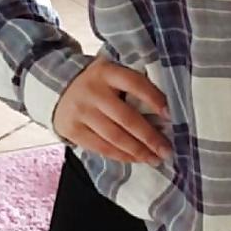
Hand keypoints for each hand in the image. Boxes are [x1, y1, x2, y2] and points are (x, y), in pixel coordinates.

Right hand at [54, 58, 173, 165]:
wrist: (60, 88)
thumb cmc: (99, 83)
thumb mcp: (113, 73)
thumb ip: (134, 85)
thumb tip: (165, 112)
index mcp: (107, 72)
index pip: (135, 84)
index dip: (154, 99)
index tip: (170, 115)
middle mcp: (93, 91)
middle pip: (126, 118)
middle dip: (150, 137)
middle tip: (167, 150)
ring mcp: (81, 112)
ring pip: (114, 137)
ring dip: (138, 151)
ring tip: (155, 159)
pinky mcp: (72, 130)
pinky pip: (101, 148)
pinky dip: (121, 156)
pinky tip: (136, 159)